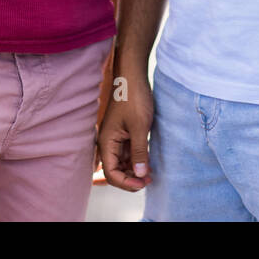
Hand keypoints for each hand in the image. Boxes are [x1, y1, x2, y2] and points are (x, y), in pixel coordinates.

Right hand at [98, 68, 153, 191]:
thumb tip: (140, 176)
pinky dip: (137, 159)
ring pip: (123, 163)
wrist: (133, 75)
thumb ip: (139, 153)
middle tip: (149, 180)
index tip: (143, 183)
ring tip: (151, 173)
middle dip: (131, 178)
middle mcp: (108, 142)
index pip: (111, 173)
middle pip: (116, 170)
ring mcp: (116, 137)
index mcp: (106, 142)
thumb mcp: (140, 127)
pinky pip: (128, 152)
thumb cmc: (134, 98)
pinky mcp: (124, 132)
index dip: (127, 183)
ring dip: (135, 170)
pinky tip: (149, 161)